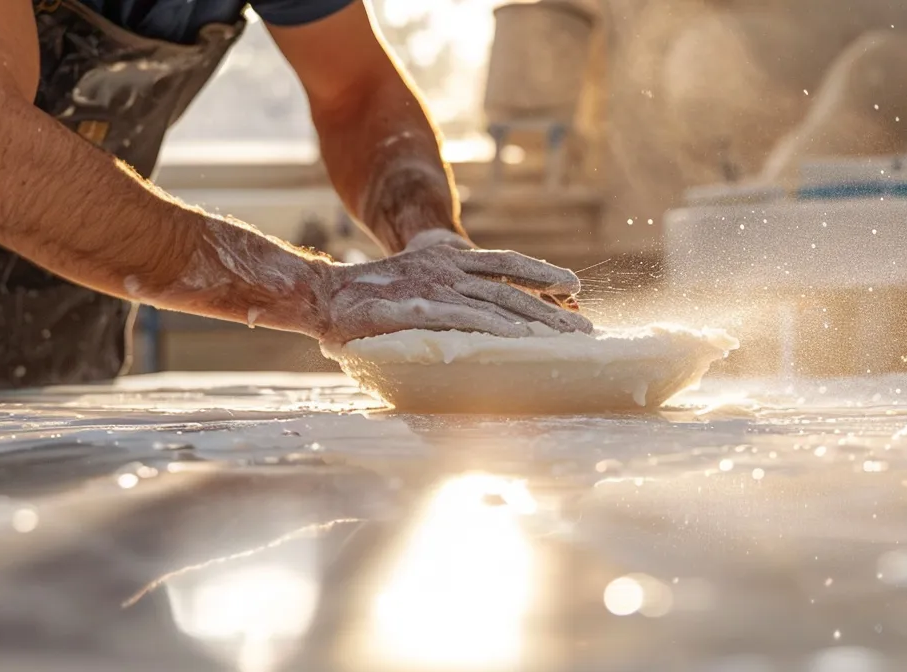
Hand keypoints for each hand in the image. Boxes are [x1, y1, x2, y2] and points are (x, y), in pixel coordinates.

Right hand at [310, 244, 592, 343]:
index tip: (573, 287)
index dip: (541, 274)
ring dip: (538, 322)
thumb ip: (439, 301)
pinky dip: (499, 329)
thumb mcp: (410, 289)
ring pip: (499, 302)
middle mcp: (447, 268)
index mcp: (446, 259)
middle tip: (585, 328)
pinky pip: (469, 319)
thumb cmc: (362, 301)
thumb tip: (465, 326)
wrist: (321, 294)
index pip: (505, 264)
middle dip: (553, 307)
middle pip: (512, 285)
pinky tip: (524, 342)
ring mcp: (435, 286)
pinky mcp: (421, 308)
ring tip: (569, 339)